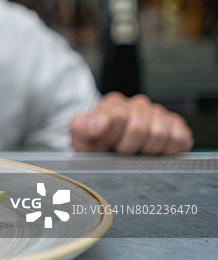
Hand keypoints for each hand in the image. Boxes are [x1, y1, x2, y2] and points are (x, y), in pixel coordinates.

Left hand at [70, 92, 192, 154]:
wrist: (110, 154)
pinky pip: (179, 138)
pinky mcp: (176, 127)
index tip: (104, 144)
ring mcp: (158, 115)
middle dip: (127, 147)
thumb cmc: (96, 146)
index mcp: (113, 104)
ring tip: (135, 153)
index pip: (118, 115)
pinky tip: (153, 153)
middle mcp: (137, 105)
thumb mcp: (80, 138)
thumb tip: (99, 122)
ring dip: (146, 151)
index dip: (111, 138)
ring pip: (160, 134)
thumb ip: (82, 127)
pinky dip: (167, 151)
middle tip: (119, 152)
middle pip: (140, 128)